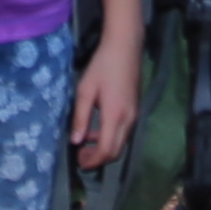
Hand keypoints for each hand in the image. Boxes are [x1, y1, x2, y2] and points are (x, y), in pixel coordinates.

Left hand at [69, 19, 140, 167]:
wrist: (125, 47)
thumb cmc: (102, 66)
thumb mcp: (85, 90)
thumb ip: (80, 117)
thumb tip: (75, 141)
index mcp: (115, 116)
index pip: (106, 150)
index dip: (93, 161)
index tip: (79, 162)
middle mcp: (128, 119)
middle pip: (116, 151)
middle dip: (99, 159)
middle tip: (81, 156)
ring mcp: (134, 115)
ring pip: (121, 143)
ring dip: (104, 148)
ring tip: (85, 143)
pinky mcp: (135, 109)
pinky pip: (124, 132)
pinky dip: (110, 137)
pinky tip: (96, 129)